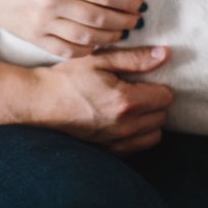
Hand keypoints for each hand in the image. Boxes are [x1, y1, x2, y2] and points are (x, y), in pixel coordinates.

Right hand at [0, 0, 144, 57]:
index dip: (124, 1)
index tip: (138, 3)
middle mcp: (51, 3)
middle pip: (98, 18)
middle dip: (123, 21)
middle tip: (136, 21)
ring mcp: (42, 24)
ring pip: (85, 37)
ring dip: (109, 38)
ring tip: (122, 33)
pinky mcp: (35, 38)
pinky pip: (66, 50)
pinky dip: (86, 51)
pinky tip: (97, 45)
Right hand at [34, 46, 174, 154]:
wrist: (41, 103)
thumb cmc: (69, 78)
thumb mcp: (100, 60)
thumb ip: (135, 59)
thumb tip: (164, 55)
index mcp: (126, 102)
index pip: (166, 97)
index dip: (159, 86)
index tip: (145, 81)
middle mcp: (125, 127)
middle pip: (162, 117)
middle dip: (155, 103)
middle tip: (138, 91)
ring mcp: (116, 143)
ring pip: (154, 135)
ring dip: (149, 121)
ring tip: (132, 108)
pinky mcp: (109, 152)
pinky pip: (138, 147)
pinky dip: (137, 135)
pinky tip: (122, 121)